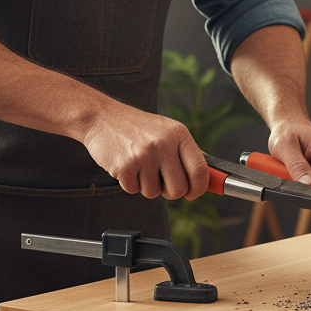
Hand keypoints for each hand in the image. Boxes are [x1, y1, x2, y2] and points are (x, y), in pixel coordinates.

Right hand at [81, 102, 208, 199]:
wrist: (102, 118)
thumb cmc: (137, 128)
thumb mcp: (167, 131)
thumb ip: (184, 152)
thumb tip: (207, 177)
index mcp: (179, 134)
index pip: (200, 169)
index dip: (199, 187)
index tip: (193, 193)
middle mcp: (164, 144)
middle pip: (179, 188)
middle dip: (170, 192)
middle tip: (162, 182)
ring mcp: (144, 155)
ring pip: (154, 193)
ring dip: (146, 185)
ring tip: (139, 165)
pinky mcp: (125, 166)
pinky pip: (134, 190)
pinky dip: (130, 183)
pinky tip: (127, 165)